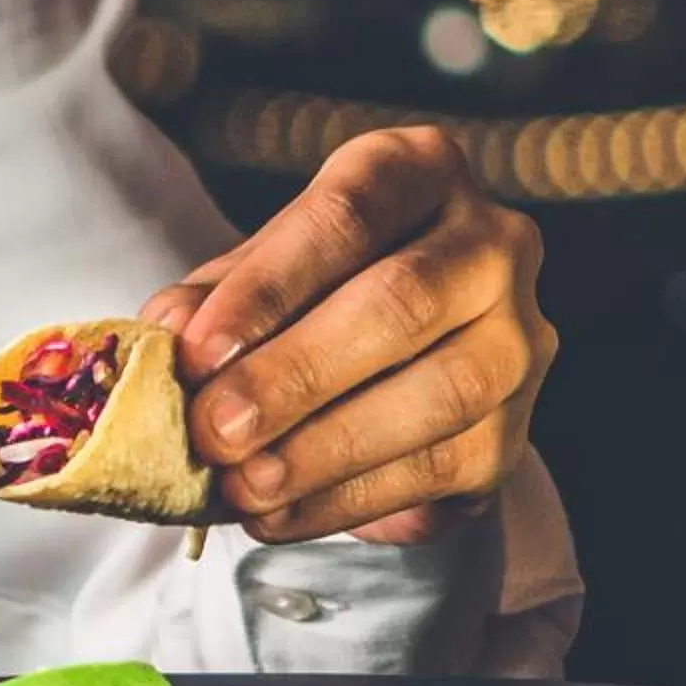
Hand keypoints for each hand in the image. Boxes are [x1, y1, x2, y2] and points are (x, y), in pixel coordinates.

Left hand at [142, 127, 555, 545]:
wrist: (388, 365)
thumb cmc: (310, 293)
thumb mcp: (254, 274)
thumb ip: (212, 299)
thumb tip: (167, 335)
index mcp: (419, 171)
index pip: (346, 215)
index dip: (268, 286)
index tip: (197, 352)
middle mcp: (493, 242)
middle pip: (401, 303)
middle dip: (296, 375)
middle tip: (215, 430)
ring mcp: (518, 337)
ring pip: (437, 393)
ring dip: (324, 449)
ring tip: (241, 483)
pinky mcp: (514, 429)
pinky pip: (438, 469)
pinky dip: (345, 500)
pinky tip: (277, 514)